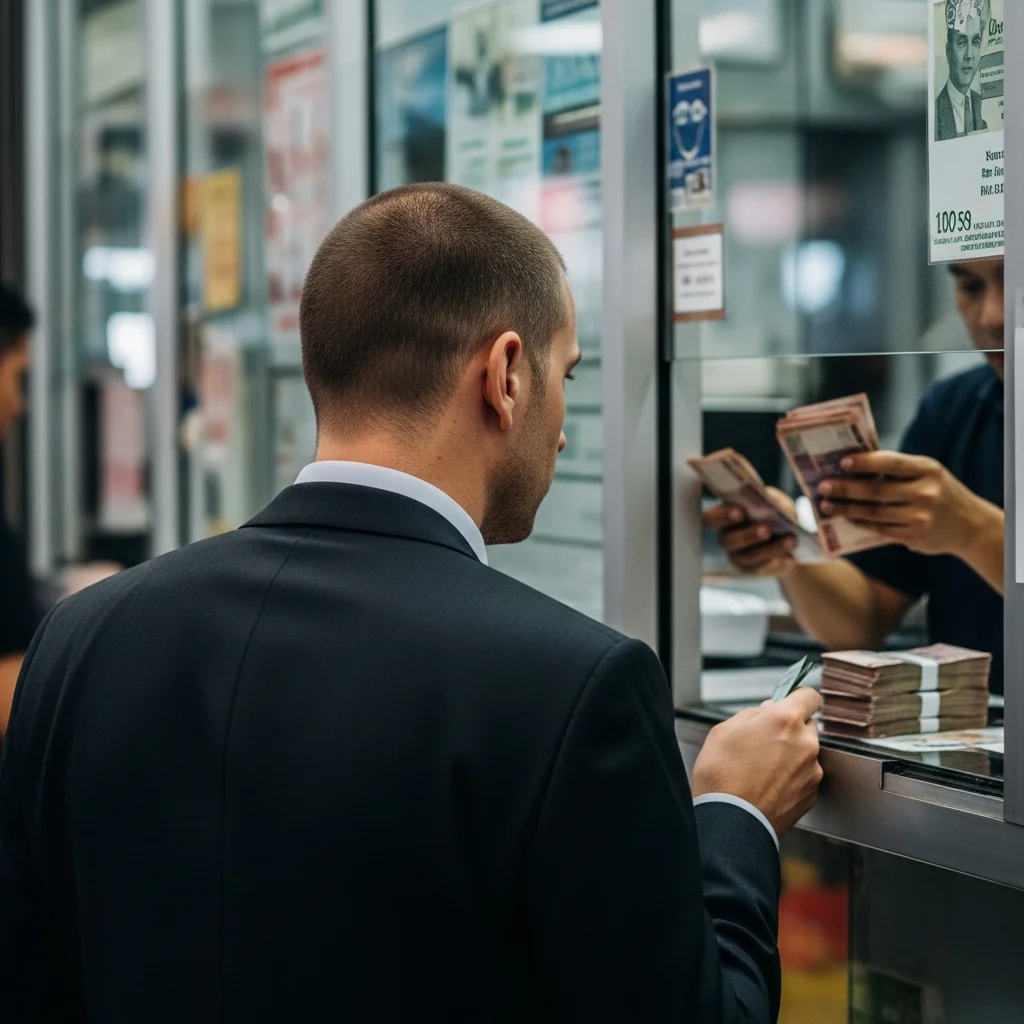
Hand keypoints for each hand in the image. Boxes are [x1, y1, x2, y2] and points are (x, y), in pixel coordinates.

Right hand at [692, 687, 822, 836]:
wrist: (730, 822)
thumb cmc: (721, 776)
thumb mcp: (723, 730)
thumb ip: (751, 715)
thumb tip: (766, 712)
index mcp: (784, 720)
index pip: (809, 695)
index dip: (797, 698)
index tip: (788, 704)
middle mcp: (805, 743)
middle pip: (808, 725)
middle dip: (791, 729)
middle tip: (765, 741)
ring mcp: (812, 771)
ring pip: (807, 752)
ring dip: (791, 754)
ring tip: (763, 769)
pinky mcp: (812, 794)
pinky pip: (806, 776)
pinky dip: (792, 777)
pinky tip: (769, 785)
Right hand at [703, 488, 798, 577]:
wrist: (792, 539)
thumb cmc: (777, 514)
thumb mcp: (774, 501)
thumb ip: (767, 497)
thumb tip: (764, 494)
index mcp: (724, 516)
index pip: (712, 518)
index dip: (722, 516)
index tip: (740, 511)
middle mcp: (726, 537)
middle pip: (728, 540)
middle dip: (748, 535)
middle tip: (767, 528)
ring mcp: (737, 556)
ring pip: (749, 554)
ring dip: (770, 547)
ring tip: (789, 539)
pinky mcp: (751, 569)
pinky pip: (762, 566)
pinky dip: (778, 556)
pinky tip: (791, 549)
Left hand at [817, 451, 999, 557]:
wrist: (970, 526)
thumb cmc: (940, 493)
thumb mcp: (928, 474)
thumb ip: (899, 471)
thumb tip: (853, 466)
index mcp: (928, 469)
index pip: (891, 463)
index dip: (865, 463)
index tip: (841, 462)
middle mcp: (926, 492)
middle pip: (876, 491)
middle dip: (845, 488)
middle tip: (822, 486)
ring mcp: (920, 517)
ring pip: (874, 513)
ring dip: (846, 509)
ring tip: (826, 505)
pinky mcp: (914, 536)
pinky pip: (879, 529)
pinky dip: (859, 522)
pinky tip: (845, 517)